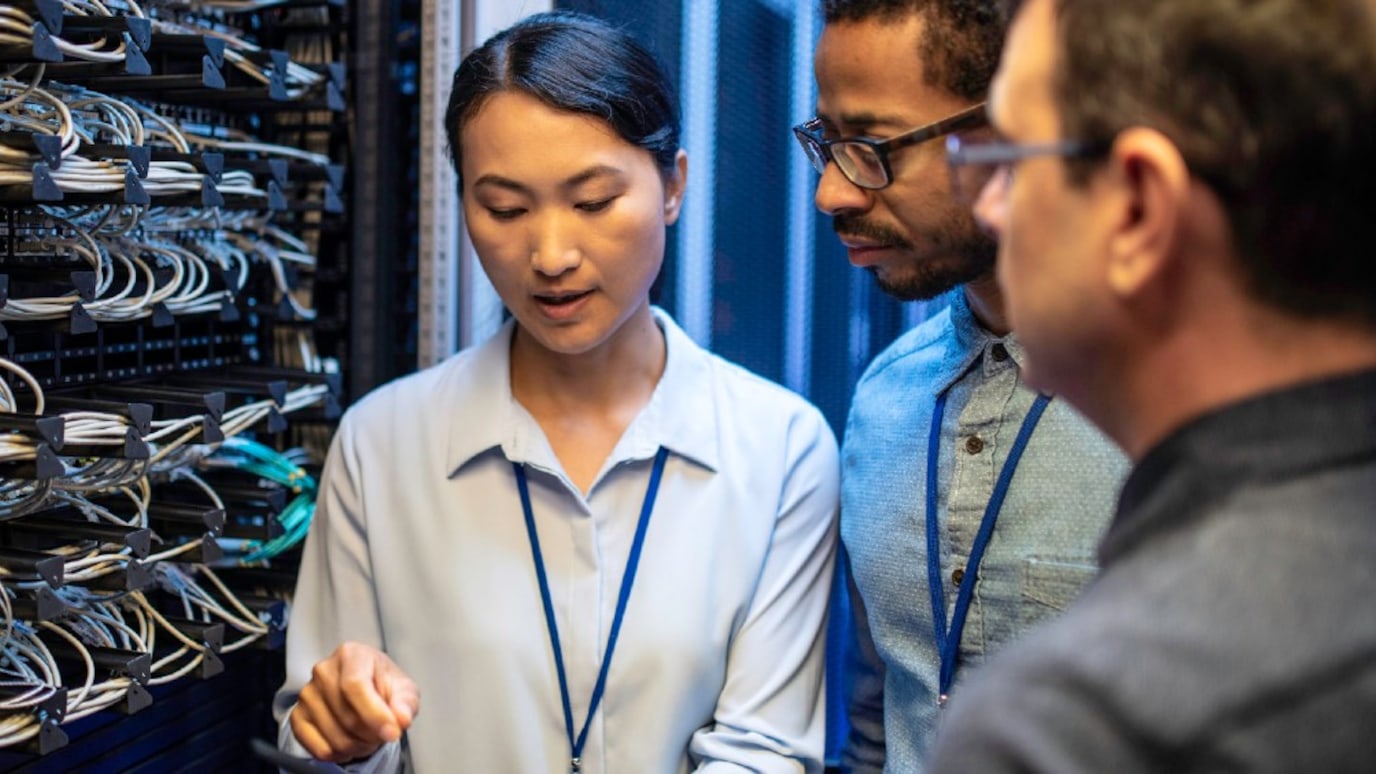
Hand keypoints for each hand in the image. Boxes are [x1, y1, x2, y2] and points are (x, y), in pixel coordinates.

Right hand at [289, 642, 420, 762]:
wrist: (365, 689)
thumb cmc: (383, 685)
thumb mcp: (403, 689)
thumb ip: (405, 702)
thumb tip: (401, 719)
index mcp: (351, 655)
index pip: (355, 685)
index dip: (374, 714)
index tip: (392, 732)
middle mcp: (324, 671)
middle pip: (347, 716)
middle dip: (372, 734)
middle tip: (383, 733)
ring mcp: (307, 694)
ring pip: (335, 737)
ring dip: (359, 747)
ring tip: (368, 737)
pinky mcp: (298, 717)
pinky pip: (319, 750)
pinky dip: (340, 755)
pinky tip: (351, 743)